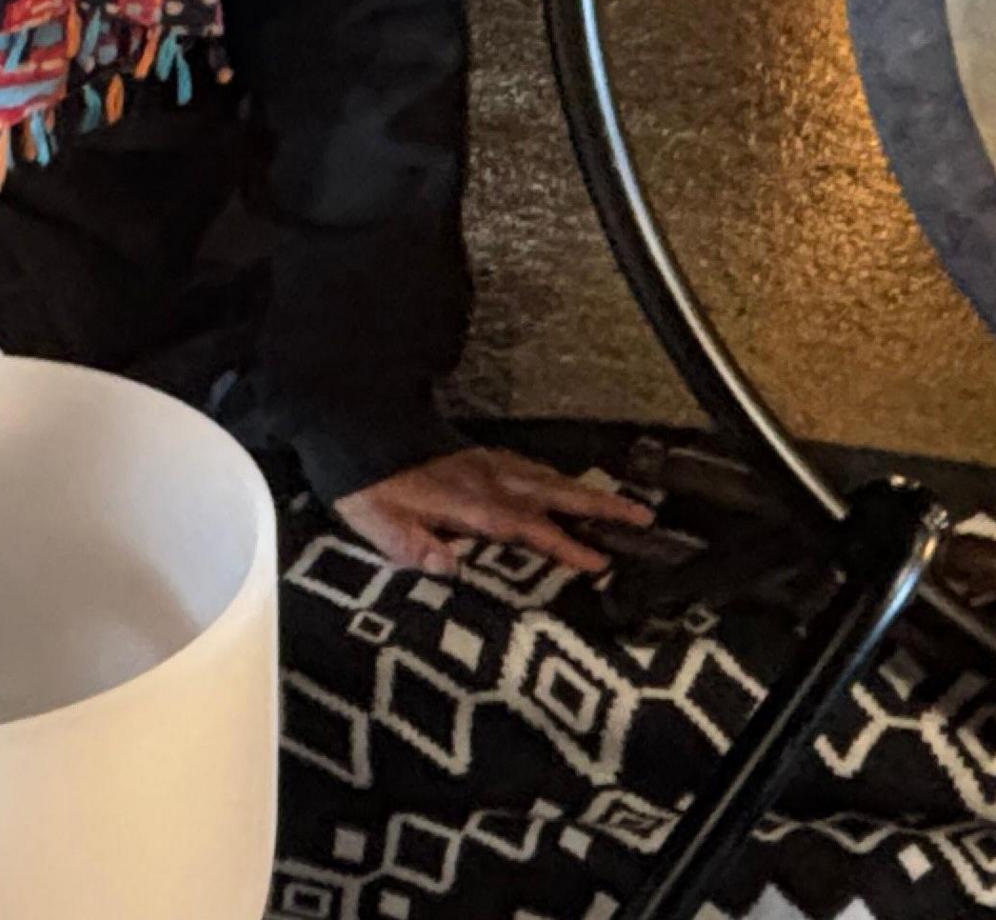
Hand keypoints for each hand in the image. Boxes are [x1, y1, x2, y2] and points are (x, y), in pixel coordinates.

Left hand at [332, 446, 655, 576]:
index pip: (526, 527)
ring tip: (623, 503)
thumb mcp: (376, 522)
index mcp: (468, 502)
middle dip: (599, 506)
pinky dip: (554, 476)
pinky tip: (561, 482)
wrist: (352, 427)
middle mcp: (485, 479)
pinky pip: (528, 466)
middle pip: (553, 493)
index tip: (601, 561)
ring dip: (585, 490)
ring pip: (546, 477)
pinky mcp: (475, 456)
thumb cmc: (364, 484)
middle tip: (643, 515)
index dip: (563, 544)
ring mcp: (483, 464)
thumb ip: (413, 545)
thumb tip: (450, 568)